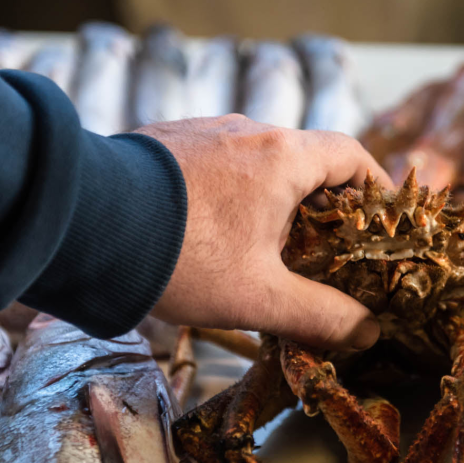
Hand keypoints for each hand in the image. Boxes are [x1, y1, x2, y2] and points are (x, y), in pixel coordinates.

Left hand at [143, 115, 391, 350]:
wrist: (82, 224)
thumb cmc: (183, 258)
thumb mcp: (261, 298)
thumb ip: (321, 315)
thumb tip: (368, 332)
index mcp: (283, 157)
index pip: (351, 154)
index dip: (374, 184)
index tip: (380, 217)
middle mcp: (247, 130)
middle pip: (305, 158)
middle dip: (322, 202)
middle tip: (326, 247)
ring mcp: (203, 131)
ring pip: (256, 161)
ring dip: (271, 197)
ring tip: (265, 245)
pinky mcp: (164, 142)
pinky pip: (214, 162)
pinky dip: (229, 192)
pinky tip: (211, 232)